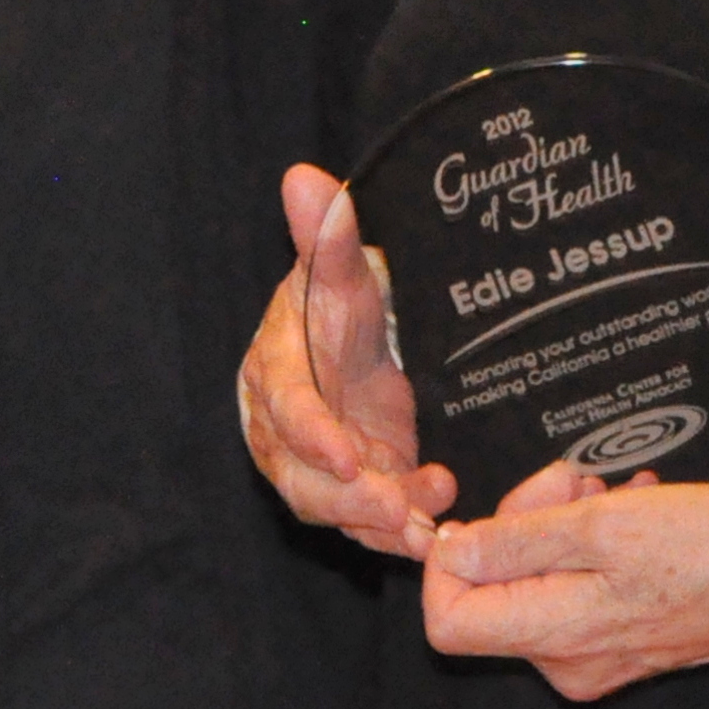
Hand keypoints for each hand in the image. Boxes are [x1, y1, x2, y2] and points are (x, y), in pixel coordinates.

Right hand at [237, 165, 455, 559]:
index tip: (349, 457)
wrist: (370, 332)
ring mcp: (323, 465)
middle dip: (349, 500)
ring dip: (379, 522)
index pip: (285, 409)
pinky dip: (399, 530)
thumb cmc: (345, 298)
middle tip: (397, 508)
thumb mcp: (342, 267)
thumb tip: (304, 177)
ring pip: (337, 508)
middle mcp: (286, 431)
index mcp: (273, 373)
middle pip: (302, 478)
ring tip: (426, 523)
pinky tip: (435, 527)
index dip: (313, 437)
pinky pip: (370, 521)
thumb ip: (326, 234)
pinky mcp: (358, 488)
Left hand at [422, 466, 708, 700]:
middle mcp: (569, 661)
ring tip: (614, 491)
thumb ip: (519, 542)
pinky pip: (579, 585)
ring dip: (563, 520)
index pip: (446, 622)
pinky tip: (634, 508)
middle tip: (574, 479)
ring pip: (538, 579)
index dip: (448, 560)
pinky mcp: (625, 638)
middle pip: (493, 590)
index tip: (487, 512)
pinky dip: (594, 539)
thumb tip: (447, 550)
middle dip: (522, 519)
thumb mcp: (606, 525)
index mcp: (556, 638)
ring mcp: (599, 655)